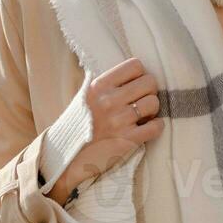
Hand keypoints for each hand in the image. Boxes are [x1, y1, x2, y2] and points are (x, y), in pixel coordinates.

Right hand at [48, 57, 163, 204]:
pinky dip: (156, 126)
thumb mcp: (85, 97)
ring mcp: (119, 121)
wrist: (66, 157)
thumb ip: (106, 85)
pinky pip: (156, 127)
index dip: (140, 75)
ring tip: (142, 116)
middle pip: (150, 82)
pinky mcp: (127, 141)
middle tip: (141, 101)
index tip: (136, 85)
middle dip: (149, 91)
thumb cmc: (78, 125)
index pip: (135, 66)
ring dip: (152, 110)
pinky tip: (148, 127)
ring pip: (154, 103)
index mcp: (100, 86)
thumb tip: (132, 74)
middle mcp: (109, 101)